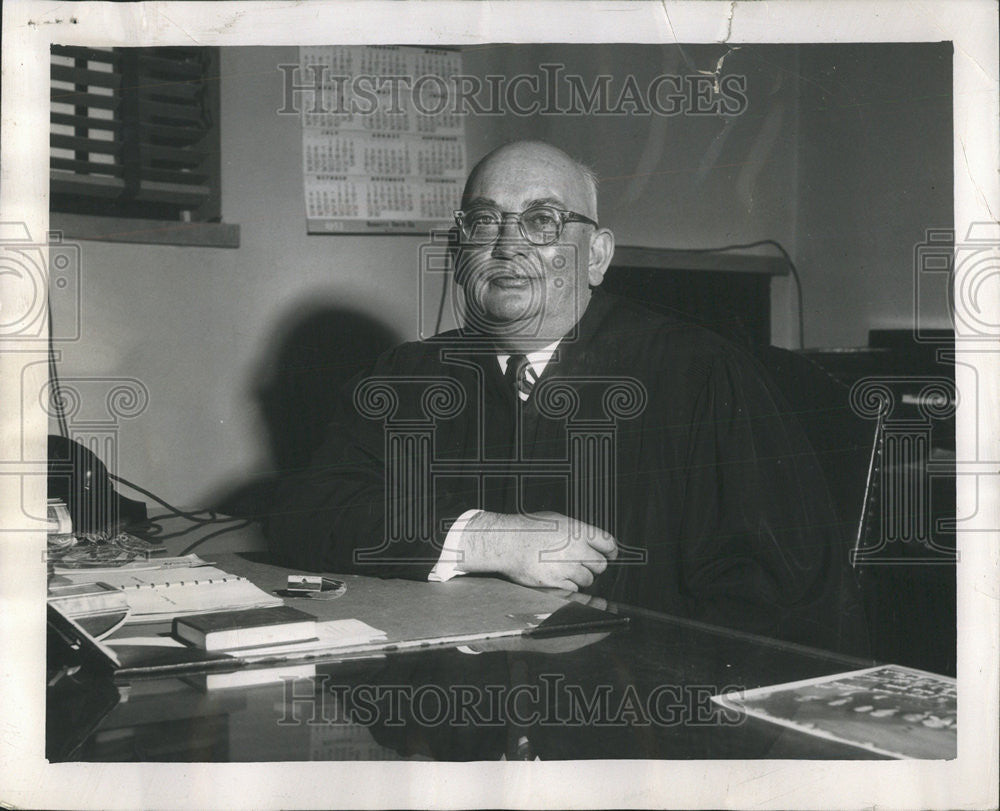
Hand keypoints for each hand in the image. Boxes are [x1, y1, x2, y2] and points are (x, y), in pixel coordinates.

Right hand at [460, 510, 617, 590]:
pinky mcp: (555, 582)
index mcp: (577, 530)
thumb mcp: (557, 520)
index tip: (610, 555)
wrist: (506, 541)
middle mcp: (574, 548)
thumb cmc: (528, 528)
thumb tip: (596, 543)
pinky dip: (567, 585)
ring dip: (580, 577)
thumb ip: (578, 531)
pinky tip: (555, 575)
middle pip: (601, 565)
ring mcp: (565, 566)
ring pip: (588, 580)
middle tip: (582, 563)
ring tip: (564, 568)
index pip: (608, 543)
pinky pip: (573, 589)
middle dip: (594, 566)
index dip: (611, 551)